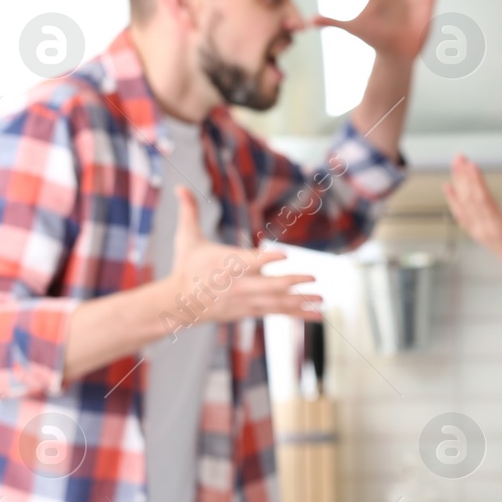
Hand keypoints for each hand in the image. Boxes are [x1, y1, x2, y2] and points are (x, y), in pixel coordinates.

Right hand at [164, 186, 322, 325]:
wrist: (180, 303)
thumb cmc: (186, 266)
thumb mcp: (185, 238)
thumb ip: (188, 212)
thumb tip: (179, 187)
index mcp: (226, 265)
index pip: (248, 262)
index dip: (266, 259)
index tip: (284, 254)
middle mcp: (239, 285)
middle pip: (267, 286)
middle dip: (290, 282)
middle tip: (312, 277)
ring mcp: (246, 300)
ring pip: (276, 302)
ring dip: (301, 301)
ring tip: (322, 299)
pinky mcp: (250, 311)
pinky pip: (277, 312)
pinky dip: (298, 313)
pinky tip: (317, 314)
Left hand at [442, 154, 501, 280]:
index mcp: (498, 229)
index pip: (484, 201)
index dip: (477, 182)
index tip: (472, 165)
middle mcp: (484, 229)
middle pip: (470, 198)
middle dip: (464, 176)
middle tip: (460, 158)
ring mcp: (478, 231)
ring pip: (464, 203)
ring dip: (458, 182)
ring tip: (455, 164)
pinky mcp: (476, 232)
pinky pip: (461, 214)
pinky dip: (453, 200)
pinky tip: (448, 188)